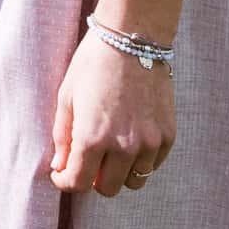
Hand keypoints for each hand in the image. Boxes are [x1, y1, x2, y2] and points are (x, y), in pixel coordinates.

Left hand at [49, 32, 175, 198]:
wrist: (132, 40)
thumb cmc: (93, 64)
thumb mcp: (67, 97)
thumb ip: (63, 137)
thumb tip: (60, 166)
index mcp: (93, 138)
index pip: (79, 183)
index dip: (66, 183)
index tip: (62, 174)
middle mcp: (124, 147)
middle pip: (109, 189)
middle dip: (93, 179)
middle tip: (87, 159)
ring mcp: (150, 143)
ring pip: (134, 181)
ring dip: (119, 172)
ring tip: (110, 148)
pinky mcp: (168, 136)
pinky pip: (153, 164)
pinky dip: (140, 160)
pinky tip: (130, 137)